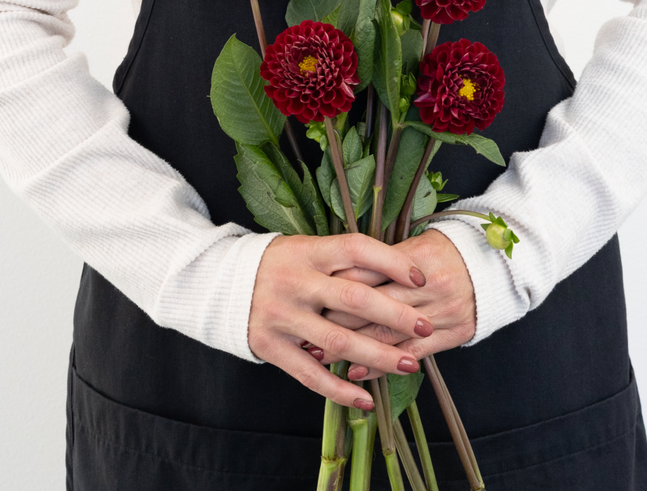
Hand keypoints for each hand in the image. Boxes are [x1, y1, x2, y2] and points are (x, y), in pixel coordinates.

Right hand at [247, 233, 433, 408]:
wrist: (220, 282)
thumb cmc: (278, 263)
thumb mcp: (305, 248)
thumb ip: (342, 259)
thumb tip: (395, 271)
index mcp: (309, 251)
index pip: (357, 249)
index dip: (392, 262)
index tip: (421, 277)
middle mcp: (297, 281)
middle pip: (355, 298)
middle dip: (395, 315)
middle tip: (426, 326)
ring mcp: (283, 315)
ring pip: (338, 341)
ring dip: (378, 356)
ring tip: (410, 364)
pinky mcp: (270, 345)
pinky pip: (309, 374)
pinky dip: (339, 389)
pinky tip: (366, 399)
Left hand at [321, 229, 476, 379]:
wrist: (491, 266)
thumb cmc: (443, 251)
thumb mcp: (415, 243)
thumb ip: (380, 259)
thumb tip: (336, 270)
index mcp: (415, 257)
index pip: (368, 272)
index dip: (336, 286)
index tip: (309, 296)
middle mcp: (428, 286)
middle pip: (374, 304)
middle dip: (335, 318)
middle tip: (305, 328)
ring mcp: (441, 311)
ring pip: (389, 332)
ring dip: (352, 346)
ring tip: (321, 354)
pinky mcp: (452, 333)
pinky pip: (412, 352)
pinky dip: (382, 364)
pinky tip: (357, 370)